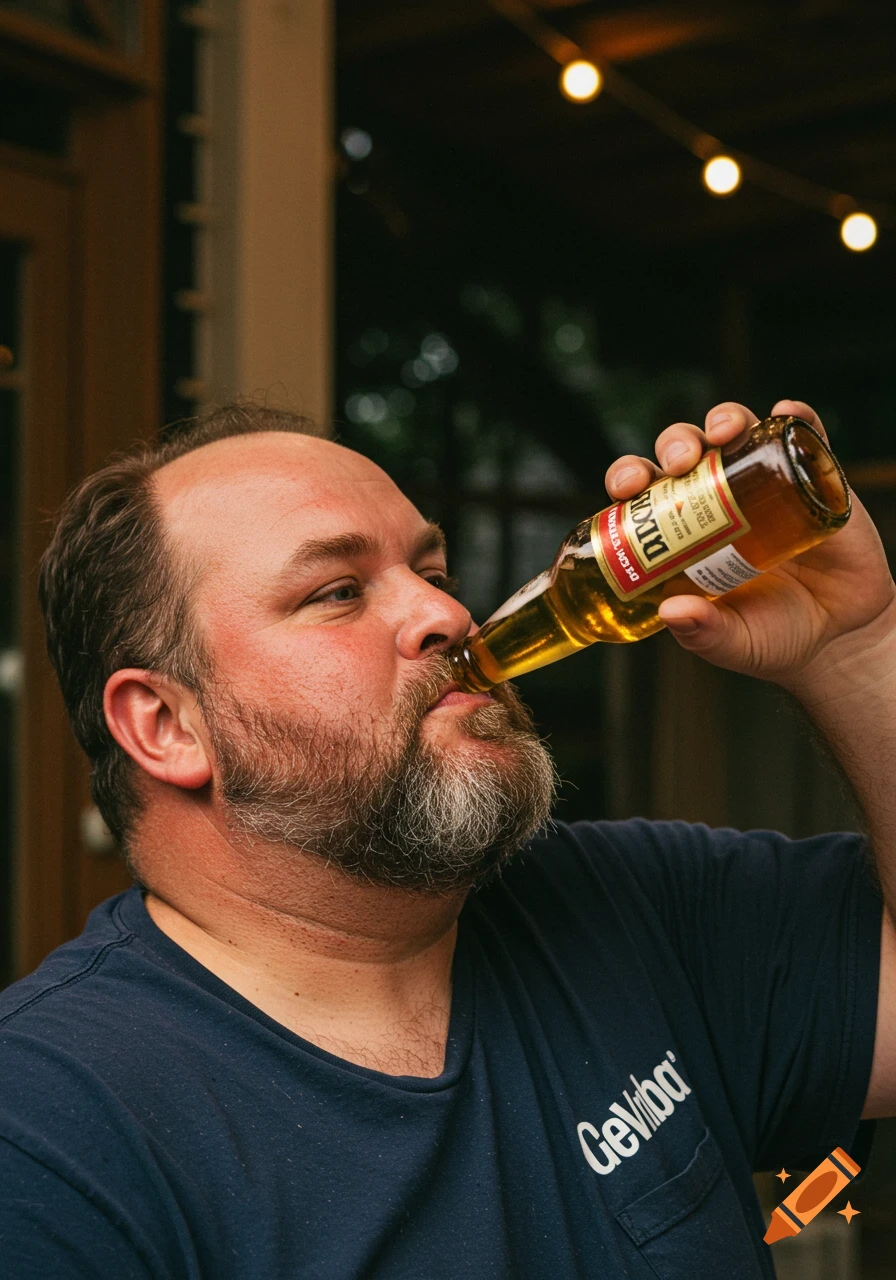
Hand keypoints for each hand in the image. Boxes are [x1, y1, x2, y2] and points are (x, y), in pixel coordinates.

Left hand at [604, 399, 895, 692]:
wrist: (840, 636)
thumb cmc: (774, 635)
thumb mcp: (735, 643)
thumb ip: (704, 633)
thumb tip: (672, 611)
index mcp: (682, 529)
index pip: (645, 490)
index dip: (629, 478)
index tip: (625, 488)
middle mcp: (718, 495)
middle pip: (685, 451)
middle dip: (674, 445)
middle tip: (678, 463)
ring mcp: (766, 481)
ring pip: (736, 432)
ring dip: (724, 419)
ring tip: (723, 434)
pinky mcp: (816, 477)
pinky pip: (804, 434)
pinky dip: (794, 417)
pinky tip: (785, 412)